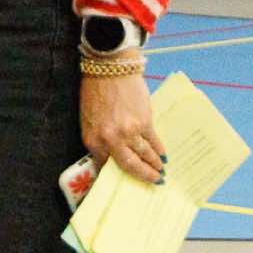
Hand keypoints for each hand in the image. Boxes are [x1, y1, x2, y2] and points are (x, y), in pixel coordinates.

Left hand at [80, 67, 165, 182]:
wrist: (109, 68)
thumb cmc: (95, 91)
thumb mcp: (88, 118)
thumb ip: (99, 138)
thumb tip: (112, 155)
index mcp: (92, 139)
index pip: (105, 166)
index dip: (117, 176)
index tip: (126, 184)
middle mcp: (110, 140)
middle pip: (129, 166)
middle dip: (143, 176)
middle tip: (153, 182)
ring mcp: (128, 132)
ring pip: (144, 155)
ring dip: (154, 165)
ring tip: (160, 171)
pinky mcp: (144, 122)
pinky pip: (153, 141)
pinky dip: (159, 150)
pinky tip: (163, 155)